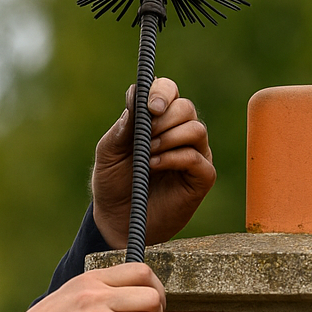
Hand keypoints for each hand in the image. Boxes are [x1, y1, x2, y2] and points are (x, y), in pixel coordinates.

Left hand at [91, 77, 215, 250]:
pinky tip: (154, 165)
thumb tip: (136, 95)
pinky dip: (174, 158)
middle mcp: (180, 133)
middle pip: (186, 107)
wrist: (117, 220)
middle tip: (146, 134)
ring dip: (170, 137)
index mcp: (158, 120)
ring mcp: (194, 154)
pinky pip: (196, 158)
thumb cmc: (113, 182)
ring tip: (148, 153)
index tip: (149, 105)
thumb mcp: (109, 151)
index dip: (161, 91)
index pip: (168, 91)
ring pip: (196, 129)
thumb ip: (124, 126)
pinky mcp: (201, 177)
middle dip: (165, 117)